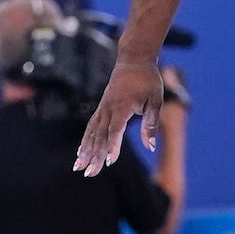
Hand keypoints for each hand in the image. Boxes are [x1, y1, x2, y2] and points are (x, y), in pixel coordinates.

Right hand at [73, 60, 165, 175]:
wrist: (134, 59)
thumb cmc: (148, 79)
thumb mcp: (156, 99)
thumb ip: (152, 123)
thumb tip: (150, 147)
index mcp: (122, 106)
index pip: (115, 130)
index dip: (112, 146)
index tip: (109, 162)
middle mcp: (108, 108)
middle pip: (100, 136)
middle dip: (94, 155)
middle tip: (89, 173)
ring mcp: (103, 107)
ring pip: (92, 132)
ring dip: (85, 150)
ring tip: (78, 167)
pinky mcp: (101, 107)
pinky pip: (91, 126)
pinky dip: (85, 140)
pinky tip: (80, 152)